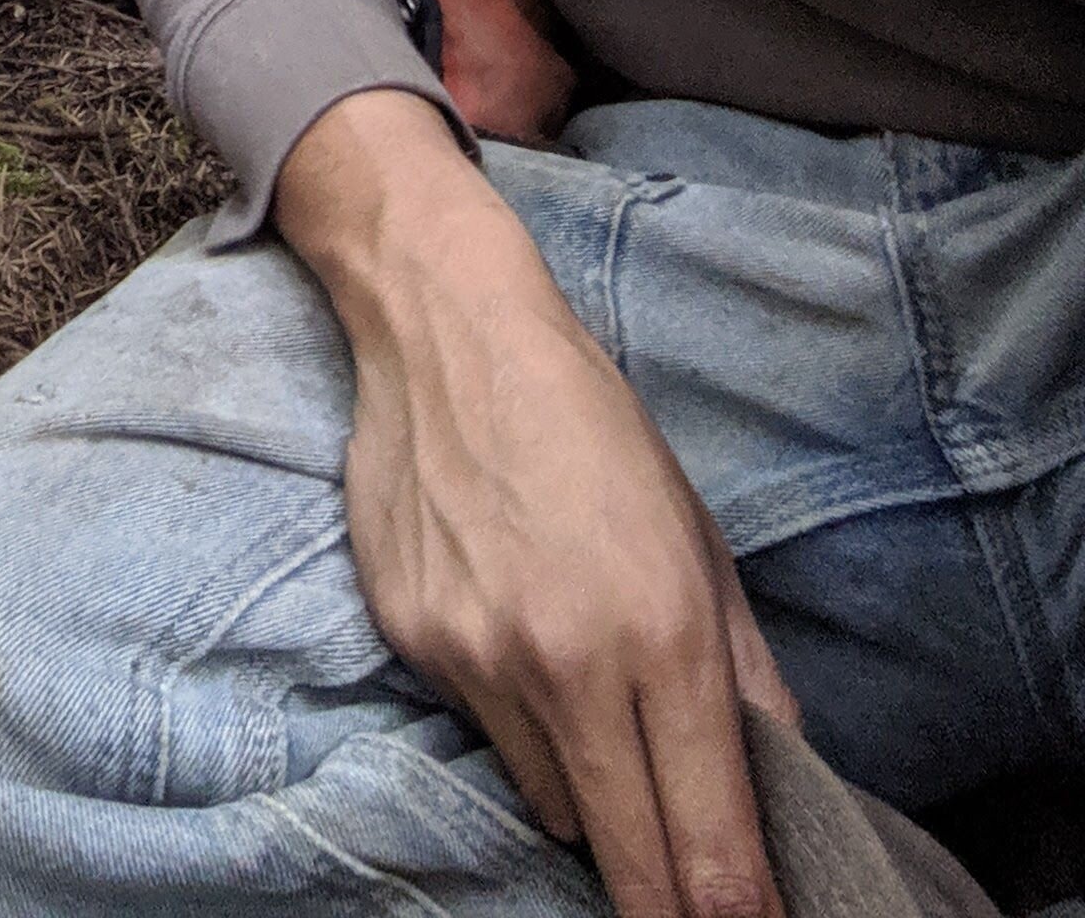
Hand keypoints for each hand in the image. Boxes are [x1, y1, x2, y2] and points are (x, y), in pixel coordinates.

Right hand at [278, 91, 796, 917]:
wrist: (448, 332)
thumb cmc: (590, 422)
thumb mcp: (698, 535)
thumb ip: (742, 671)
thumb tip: (777, 775)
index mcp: (661, 630)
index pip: (706, 835)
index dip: (735, 910)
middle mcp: (567, 662)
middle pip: (627, 859)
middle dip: (666, 902)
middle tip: (689, 909)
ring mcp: (479, 660)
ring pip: (553, 803)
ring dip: (588, 788)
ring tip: (585, 691)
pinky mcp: (415, 645)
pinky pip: (485, 735)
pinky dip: (515, 717)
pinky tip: (513, 625)